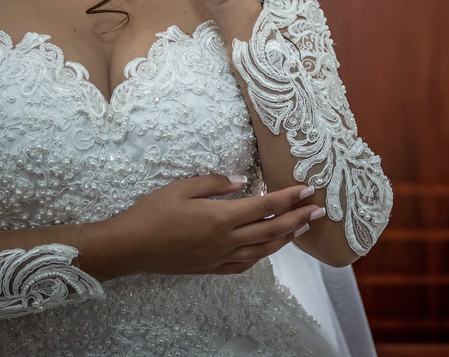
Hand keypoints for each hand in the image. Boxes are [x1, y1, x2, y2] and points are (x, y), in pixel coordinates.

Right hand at [81, 174, 322, 278]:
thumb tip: (240, 181)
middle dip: (297, 219)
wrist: (130, 247)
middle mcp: (225, 240)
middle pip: (271, 230)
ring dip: (285, 239)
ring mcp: (219, 257)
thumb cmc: (152, 213)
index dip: (288, 198)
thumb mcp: (182, 187)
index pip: (264, 205)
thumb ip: (214, 183)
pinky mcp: (211, 268)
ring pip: (262, 250)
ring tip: (301, 229)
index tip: (307, 190)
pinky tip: (267, 249)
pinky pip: (244, 264)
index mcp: (221, 217)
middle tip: (317, 211)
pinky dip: (261, 256)